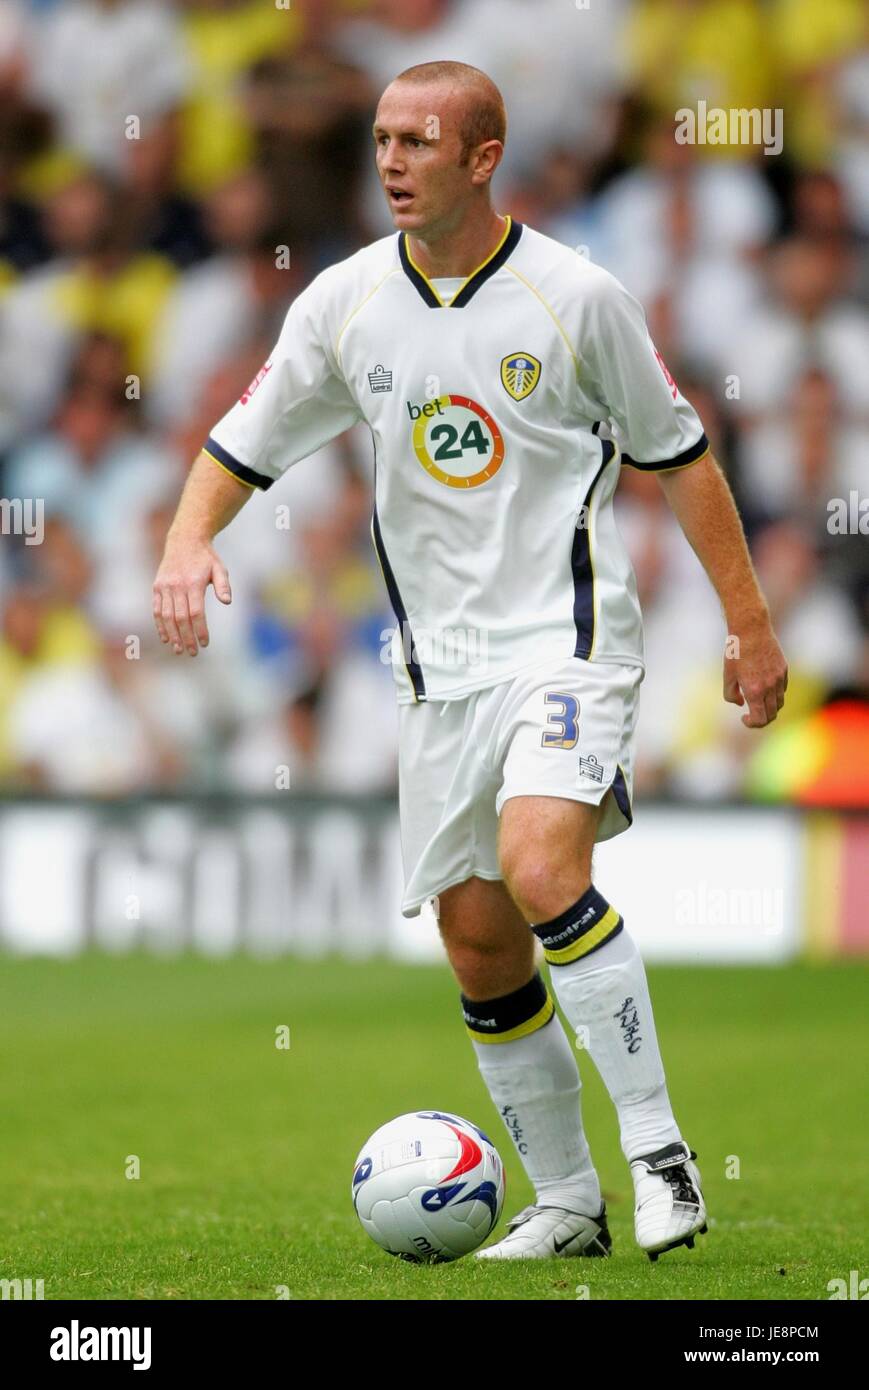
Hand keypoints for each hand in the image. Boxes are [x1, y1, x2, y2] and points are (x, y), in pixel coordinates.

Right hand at [152, 537, 231, 655]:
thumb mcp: (219, 568)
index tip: (205, 643)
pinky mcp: (157, 587)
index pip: (196, 613)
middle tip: (192, 653)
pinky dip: (160, 625)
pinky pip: (157, 609)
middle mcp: (177, 586)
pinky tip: (166, 638)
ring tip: (178, 650)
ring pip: (166, 616)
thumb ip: (223, 585)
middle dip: (186, 638)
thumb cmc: (206, 558)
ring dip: (172, 635)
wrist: (184, 540)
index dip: (200, 630)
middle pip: (180, 618)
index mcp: (194, 583)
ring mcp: (165, 587)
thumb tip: (227, 602)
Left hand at [723, 618, 787, 727]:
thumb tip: (741, 705)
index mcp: (754, 690)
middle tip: (751, 715)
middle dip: (761, 719)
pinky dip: (774, 694)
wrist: (751, 630)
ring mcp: (779, 678)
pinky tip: (763, 687)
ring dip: (769, 707)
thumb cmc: (736, 652)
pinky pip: (782, 689)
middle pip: (772, 715)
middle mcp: (770, 686)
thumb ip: (731, 695)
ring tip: (757, 701)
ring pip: (779, 703)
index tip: (744, 718)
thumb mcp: (727, 675)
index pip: (760, 719)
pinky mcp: (784, 669)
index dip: (752, 724)